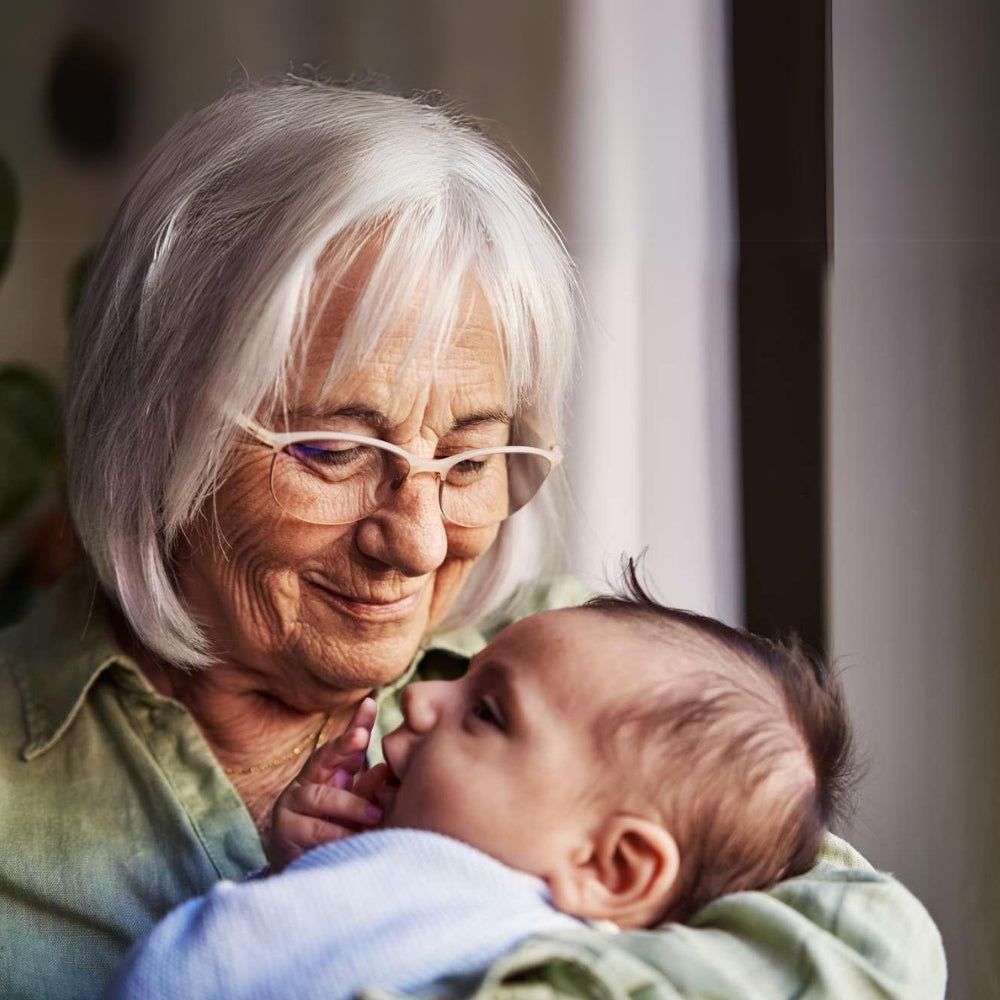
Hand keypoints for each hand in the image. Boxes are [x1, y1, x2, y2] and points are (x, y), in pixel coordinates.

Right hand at [267, 697, 388, 872]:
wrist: (301, 870)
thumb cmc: (334, 832)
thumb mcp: (356, 808)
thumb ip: (369, 789)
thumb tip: (385, 771)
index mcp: (326, 773)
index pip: (342, 745)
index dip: (356, 725)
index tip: (371, 704)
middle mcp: (305, 782)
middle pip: (323, 757)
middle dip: (343, 745)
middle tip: (362, 736)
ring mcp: (291, 805)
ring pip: (320, 797)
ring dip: (350, 806)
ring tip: (375, 815)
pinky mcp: (284, 833)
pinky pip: (313, 831)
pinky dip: (336, 835)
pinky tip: (353, 839)